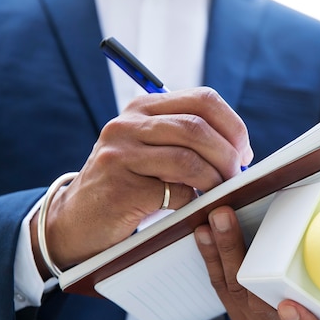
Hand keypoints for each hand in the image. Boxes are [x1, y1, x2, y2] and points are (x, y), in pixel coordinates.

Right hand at [32, 87, 252, 277]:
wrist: (76, 219)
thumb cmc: (126, 186)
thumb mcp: (150, 151)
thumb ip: (185, 140)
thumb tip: (240, 150)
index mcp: (142, 108)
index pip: (202, 100)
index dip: (232, 125)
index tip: (243, 150)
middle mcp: (128, 124)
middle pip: (196, 127)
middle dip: (228, 155)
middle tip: (238, 176)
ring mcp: (120, 154)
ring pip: (188, 158)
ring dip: (215, 179)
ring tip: (220, 192)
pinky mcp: (120, 187)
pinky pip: (174, 191)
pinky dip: (193, 201)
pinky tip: (194, 206)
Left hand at [194, 206, 319, 319]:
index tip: (290, 308)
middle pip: (260, 306)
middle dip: (239, 258)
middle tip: (226, 222)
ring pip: (234, 291)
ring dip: (220, 252)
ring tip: (212, 222)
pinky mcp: (239, 315)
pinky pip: (222, 287)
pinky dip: (212, 258)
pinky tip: (204, 235)